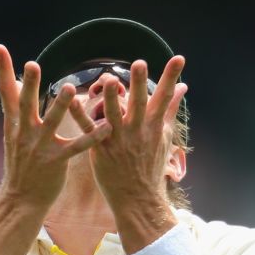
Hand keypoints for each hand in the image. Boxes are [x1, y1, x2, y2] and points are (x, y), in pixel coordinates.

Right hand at [0, 44, 112, 208]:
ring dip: (60, 106)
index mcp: (14, 124)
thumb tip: (14, 80)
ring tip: (70, 88)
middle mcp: (24, 133)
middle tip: (32, 65)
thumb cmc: (21, 162)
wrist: (21, 199)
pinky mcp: (56, 162)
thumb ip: (15, 107)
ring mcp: (39, 148)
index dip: (3, 69)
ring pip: (51, 123)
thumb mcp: (13, 134)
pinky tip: (106, 128)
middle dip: (29, 85)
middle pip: (26, 104)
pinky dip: (92, 137)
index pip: (6, 92)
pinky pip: (76, 147)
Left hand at [80, 56, 187, 252]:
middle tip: (139, 63)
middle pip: (139, 103)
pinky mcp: (100, 148)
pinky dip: (79, 114)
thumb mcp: (165, 135)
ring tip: (108, 80)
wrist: (138, 197)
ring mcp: (119, 139)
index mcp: (154, 125)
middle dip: (139, 84)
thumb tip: (183, 87)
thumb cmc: (152, 163)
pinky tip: (71, 100)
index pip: (165, 96)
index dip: (171, 76)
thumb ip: (171, 109)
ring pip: (113, 114)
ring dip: (109, 97)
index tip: (178, 58)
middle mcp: (138, 130)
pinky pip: (88, 129)